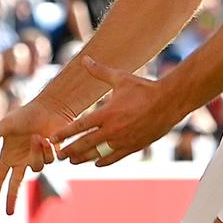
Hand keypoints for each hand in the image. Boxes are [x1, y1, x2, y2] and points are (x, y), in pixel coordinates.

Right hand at [0, 97, 73, 214]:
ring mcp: (37, 158)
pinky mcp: (51, 155)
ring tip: (38, 137)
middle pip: (15, 184)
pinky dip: (48, 150)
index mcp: (8, 155)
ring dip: (37, 153)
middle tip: (9, 213)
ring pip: (37, 167)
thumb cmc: (26, 114)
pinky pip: (50, 160)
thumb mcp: (6, 125)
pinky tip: (48, 137)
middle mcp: (21, 160)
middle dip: (12, 198)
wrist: (49, 108)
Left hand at [52, 57, 181, 167]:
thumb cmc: (144, 88)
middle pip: (85, 144)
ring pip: (98, 154)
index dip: (64, 133)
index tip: (53, 138)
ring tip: (72, 161)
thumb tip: (84, 59)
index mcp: (107, 113)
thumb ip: (99, 71)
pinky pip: (114, 158)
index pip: (79, 126)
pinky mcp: (133, 147)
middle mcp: (113, 129)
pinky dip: (103, 161)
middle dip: (70, 150)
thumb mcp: (120, 78)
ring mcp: (123, 140)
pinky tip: (96, 163)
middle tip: (58, 156)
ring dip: (83, 158)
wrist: (169, 101)